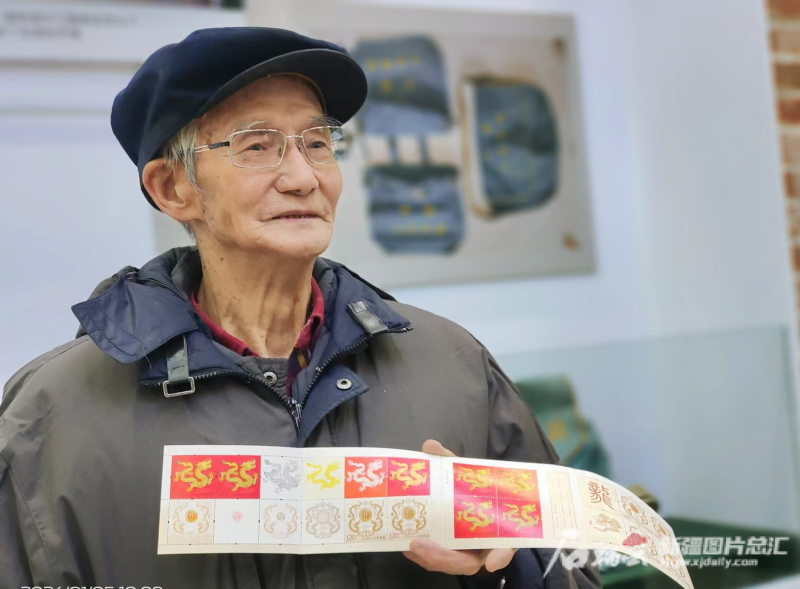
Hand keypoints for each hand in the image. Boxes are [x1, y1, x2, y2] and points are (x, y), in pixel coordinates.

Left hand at [402, 439, 517, 575]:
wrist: (473, 500)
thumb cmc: (478, 490)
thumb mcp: (468, 474)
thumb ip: (451, 462)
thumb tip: (430, 446)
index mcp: (499, 530)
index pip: (506, 547)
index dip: (501, 555)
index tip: (492, 561)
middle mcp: (485, 548)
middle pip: (469, 563)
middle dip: (445, 558)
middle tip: (420, 544)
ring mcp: (467, 554)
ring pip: (451, 564)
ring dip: (430, 558)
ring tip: (410, 545)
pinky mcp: (450, 554)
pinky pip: (438, 559)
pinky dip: (423, 555)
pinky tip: (406, 546)